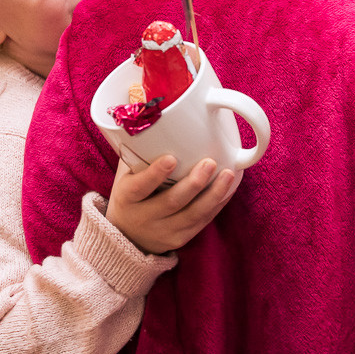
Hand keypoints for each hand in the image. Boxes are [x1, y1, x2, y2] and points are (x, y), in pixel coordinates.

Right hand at [106, 156, 237, 254]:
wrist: (126, 236)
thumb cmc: (131, 195)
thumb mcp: (126, 175)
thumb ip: (137, 150)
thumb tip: (153, 114)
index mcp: (127, 197)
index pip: (141, 186)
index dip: (156, 173)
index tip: (171, 158)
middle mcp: (143, 217)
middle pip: (172, 201)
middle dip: (194, 183)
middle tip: (210, 162)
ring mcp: (163, 231)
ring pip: (192, 214)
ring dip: (213, 194)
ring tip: (228, 174)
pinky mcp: (180, 238)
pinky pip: (202, 221)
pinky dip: (217, 204)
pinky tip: (228, 189)